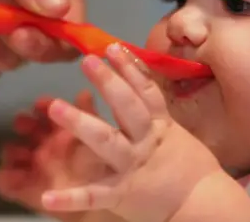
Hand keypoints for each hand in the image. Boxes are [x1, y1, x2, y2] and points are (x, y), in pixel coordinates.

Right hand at [0, 91, 123, 221]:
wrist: (101, 201)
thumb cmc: (100, 166)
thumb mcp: (100, 137)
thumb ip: (92, 116)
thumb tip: (85, 93)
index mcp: (62, 129)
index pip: (47, 111)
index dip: (44, 105)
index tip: (42, 103)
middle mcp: (44, 144)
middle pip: (24, 127)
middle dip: (22, 123)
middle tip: (23, 123)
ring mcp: (33, 165)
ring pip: (12, 152)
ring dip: (11, 150)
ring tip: (18, 152)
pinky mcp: (25, 188)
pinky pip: (7, 183)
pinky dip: (5, 179)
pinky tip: (9, 175)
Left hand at [40, 44, 249, 221]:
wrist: (203, 203)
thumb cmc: (189, 168)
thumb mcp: (176, 135)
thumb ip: (155, 116)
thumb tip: (137, 86)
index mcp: (160, 126)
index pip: (145, 91)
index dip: (130, 68)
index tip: (112, 47)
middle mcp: (146, 141)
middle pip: (126, 107)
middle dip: (108, 82)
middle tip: (87, 60)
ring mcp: (132, 167)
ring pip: (105, 141)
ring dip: (80, 123)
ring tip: (54, 106)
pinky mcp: (122, 194)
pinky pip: (93, 195)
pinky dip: (71, 198)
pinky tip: (46, 197)